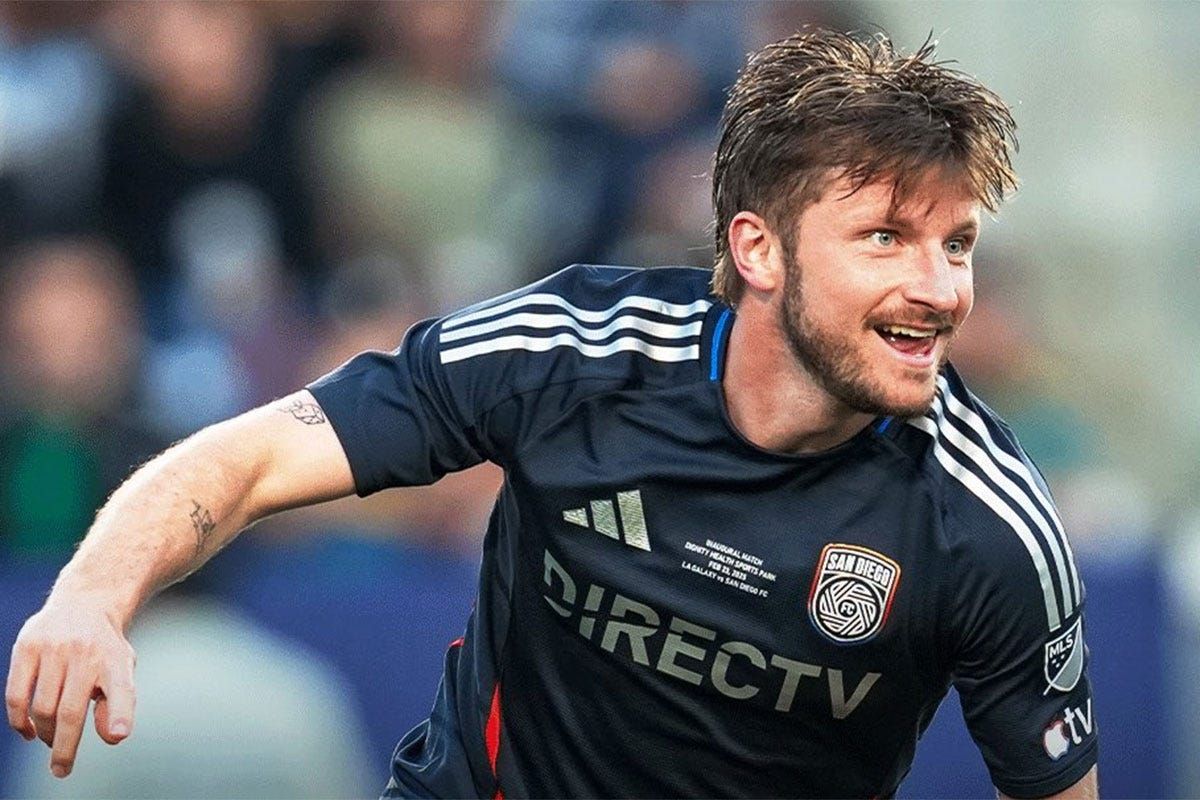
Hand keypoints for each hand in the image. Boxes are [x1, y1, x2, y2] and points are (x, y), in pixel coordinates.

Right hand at [5, 594, 136, 777]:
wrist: (85, 603)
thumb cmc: (105, 649)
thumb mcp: (122, 670)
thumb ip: (120, 703)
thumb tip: (113, 737)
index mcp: (116, 661)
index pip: (122, 689)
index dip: (119, 714)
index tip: (118, 735)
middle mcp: (86, 652)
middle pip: (70, 712)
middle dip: (64, 747)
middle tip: (60, 769)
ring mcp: (55, 647)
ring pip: (42, 708)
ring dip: (44, 733)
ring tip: (50, 740)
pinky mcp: (27, 646)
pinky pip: (15, 695)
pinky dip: (19, 720)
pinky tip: (27, 731)